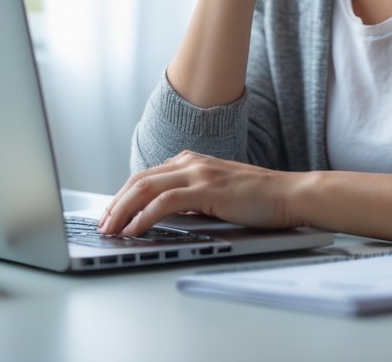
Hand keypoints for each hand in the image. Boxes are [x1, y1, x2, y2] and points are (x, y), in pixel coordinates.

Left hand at [98, 151, 301, 236]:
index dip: (123, 196)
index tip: (111, 214)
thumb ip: (192, 199)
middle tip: (101, 224)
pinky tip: (135, 230)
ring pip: (146, 187)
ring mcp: (199, 173)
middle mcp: (192, 162)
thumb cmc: (260, 199)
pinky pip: (165, 202)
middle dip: (115, 203)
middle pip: (139, 179)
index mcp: (192, 161)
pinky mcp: (207, 189)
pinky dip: (145, 216)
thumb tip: (165, 215)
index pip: (146, 176)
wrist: (291, 194)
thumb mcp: (218, 195)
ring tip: (110, 229)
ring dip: (123, 210)